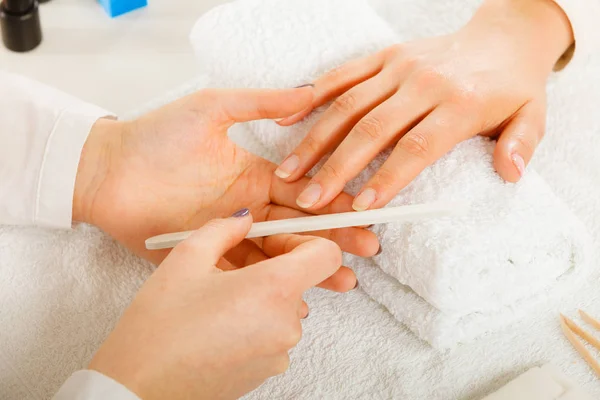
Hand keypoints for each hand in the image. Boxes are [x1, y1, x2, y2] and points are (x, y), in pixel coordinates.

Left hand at [73, 87, 378, 290]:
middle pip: (300, 226)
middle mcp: (247, 209)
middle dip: (334, 238)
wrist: (106, 170)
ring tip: (345, 280)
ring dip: (311, 266)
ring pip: (279, 255)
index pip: (304, 190)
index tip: (366, 209)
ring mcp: (229, 236)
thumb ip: (259, 103)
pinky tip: (299, 293)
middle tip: (368, 250)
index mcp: (254, 176)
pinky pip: (244, 274)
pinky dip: (271, 284)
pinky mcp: (206, 259)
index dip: (335, 200)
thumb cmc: (156, 136)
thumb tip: (308, 92)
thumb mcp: (212, 108)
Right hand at [89, 213, 341, 399]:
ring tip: (217, 302)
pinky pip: (273, 334)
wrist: (139, 389)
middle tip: (231, 269)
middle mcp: (287, 324)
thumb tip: (245, 218)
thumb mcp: (185, 258)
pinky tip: (217, 327)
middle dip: (272, 269)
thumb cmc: (158, 327)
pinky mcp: (268, 371)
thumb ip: (224, 228)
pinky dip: (254, 324)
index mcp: (274, 289)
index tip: (276, 242)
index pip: (328, 255)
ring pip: (284, 308)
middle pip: (301, 281)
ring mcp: (280, 352)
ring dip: (260, 298)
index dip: (305, 241)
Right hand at [274, 0, 573, 210]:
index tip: (360, 209)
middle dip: (337, 168)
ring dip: (316, 140)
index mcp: (460, 103)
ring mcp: (400, 66)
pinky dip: (313, 97)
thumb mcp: (534, 115)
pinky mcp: (385, 56)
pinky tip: (287, 120)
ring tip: (290, 172)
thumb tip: (509, 173)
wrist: (503, 37)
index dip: (386, 179)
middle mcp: (425, 82)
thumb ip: (522, 143)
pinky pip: (343, 74)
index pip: (416, 146)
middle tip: (310, 201)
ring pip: (349, 104)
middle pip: (373, 128)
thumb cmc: (513, 86)